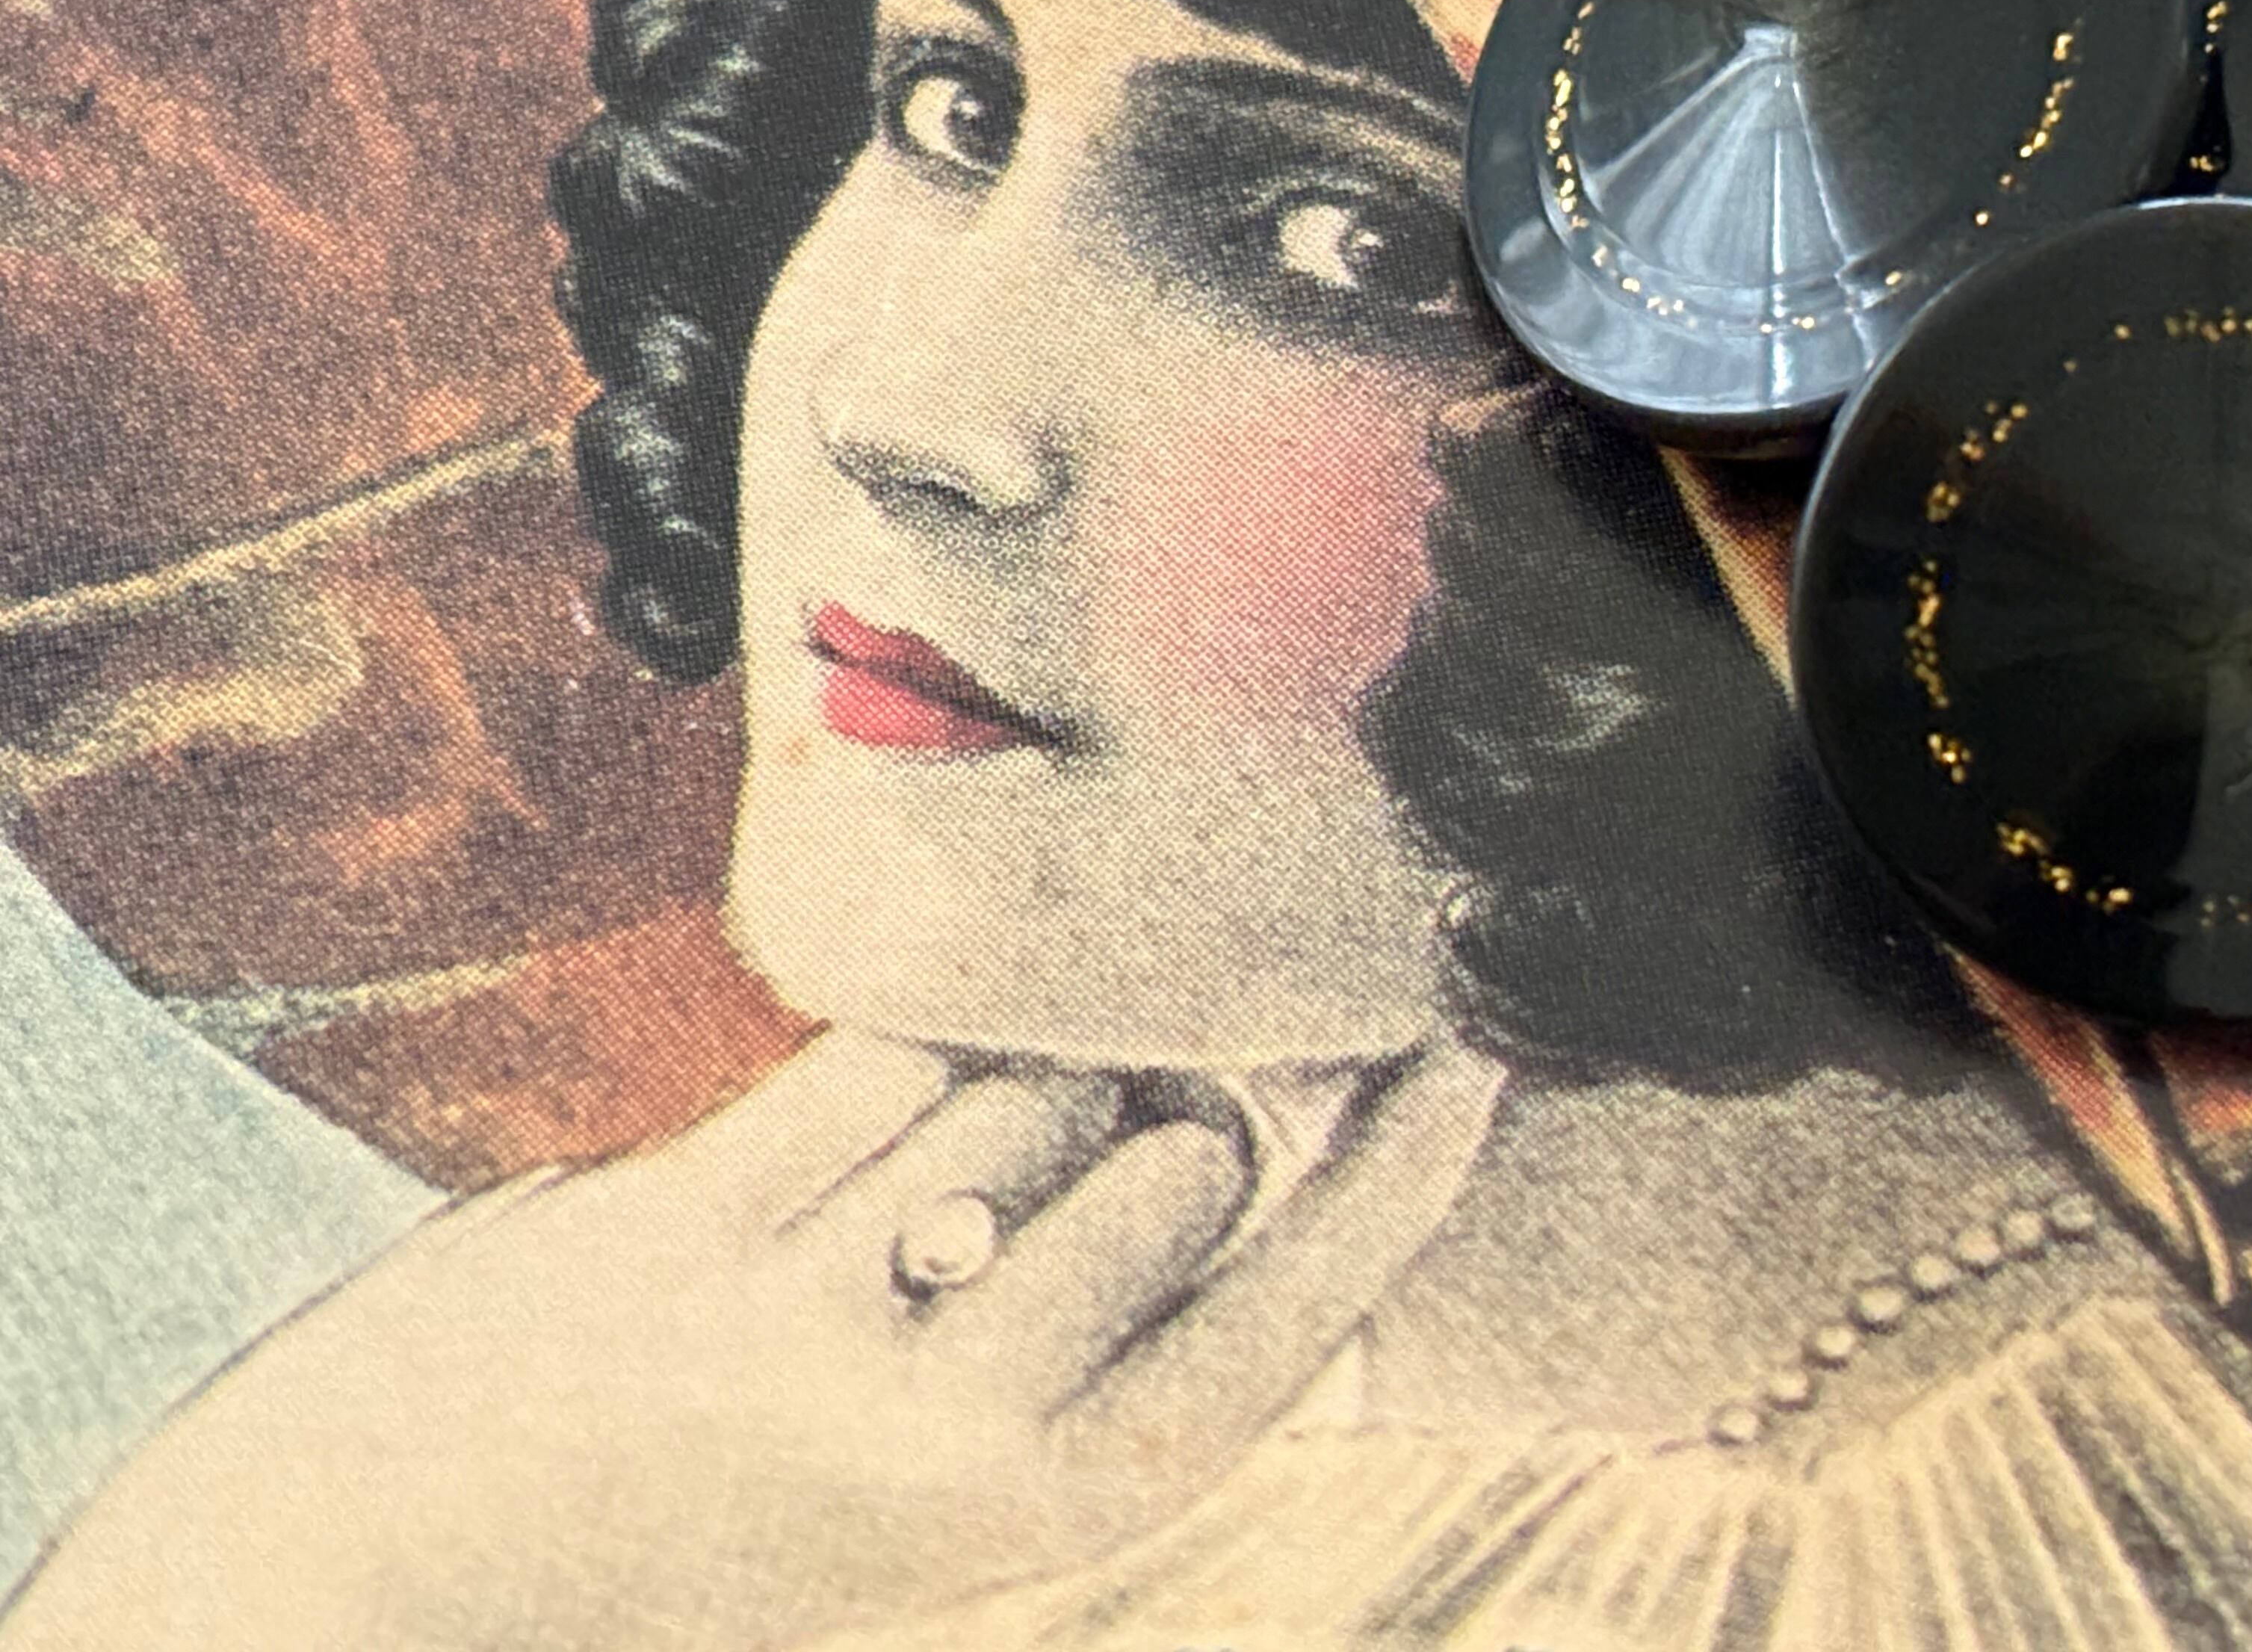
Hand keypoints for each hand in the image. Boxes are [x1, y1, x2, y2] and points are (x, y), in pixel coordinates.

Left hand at [0, 1032, 1499, 1650]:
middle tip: (1070, 1143)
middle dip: (1159, 1102)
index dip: (1406, 1176)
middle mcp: (956, 1439)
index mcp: (1046, 1520)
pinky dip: (891, 1055)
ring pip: (1034, 1080)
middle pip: (1180, 1151)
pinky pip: (883, 1053)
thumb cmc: (710, 1530)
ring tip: (889, 1194)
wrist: (380, 1601)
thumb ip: (1096, 1348)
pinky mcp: (691, 1229)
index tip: (1471, 1053)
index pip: (1299, 1314)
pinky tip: (825, 1141)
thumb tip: (1229, 1137)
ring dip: (1001, 1080)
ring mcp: (820, 1332)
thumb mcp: (945, 1493)